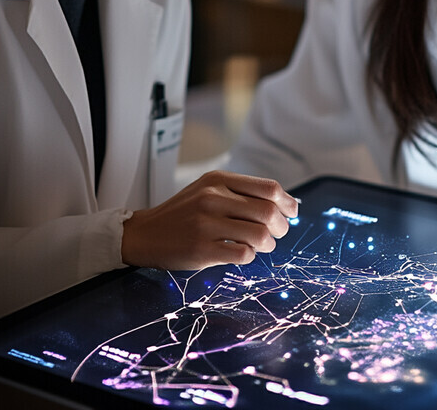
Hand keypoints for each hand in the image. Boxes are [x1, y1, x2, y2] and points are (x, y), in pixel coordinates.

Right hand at [120, 170, 299, 270]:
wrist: (145, 234)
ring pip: (259, 235)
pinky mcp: (202, 249)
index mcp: (219, 180)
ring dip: (268, 244)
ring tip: (261, 246)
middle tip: (278, 234)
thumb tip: (285, 204)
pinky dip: (249, 256)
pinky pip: (243, 254)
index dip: (287, 201)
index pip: (268, 188)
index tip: (292, 212)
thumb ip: (241, 193)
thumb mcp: (208, 189)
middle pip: (268, 212)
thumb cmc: (184, 213)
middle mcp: (213, 198)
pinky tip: (241, 253)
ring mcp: (207, 224)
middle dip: (281, 226)